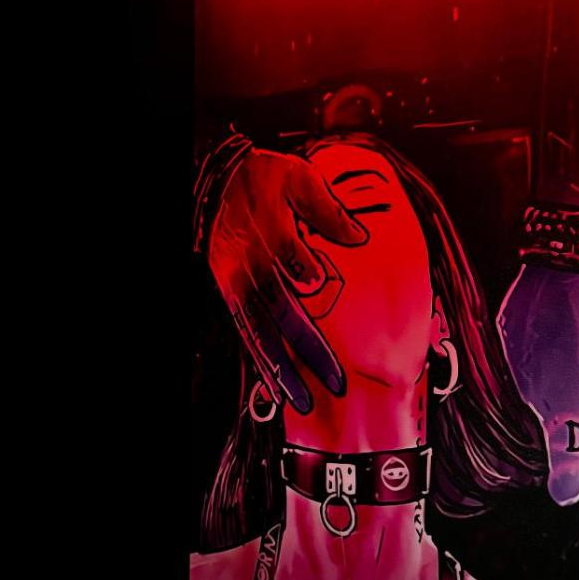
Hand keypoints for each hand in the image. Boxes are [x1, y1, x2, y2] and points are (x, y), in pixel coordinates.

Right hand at [207, 147, 367, 412]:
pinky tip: (277, 388)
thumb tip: (360, 236)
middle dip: (307, 348)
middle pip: (279, 309)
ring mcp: (238, 284)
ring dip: (281, 369)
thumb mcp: (298, 178)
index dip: (302, 268)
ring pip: (260, 332)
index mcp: (270, 231)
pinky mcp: (231, 294)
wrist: (219, 183)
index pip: (287, 253)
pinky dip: (262, 362)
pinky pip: (247, 334)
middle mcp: (252, 265)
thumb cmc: (264, 179)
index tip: (319, 283)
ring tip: (302, 402)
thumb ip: (327, 209)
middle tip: (336, 380)